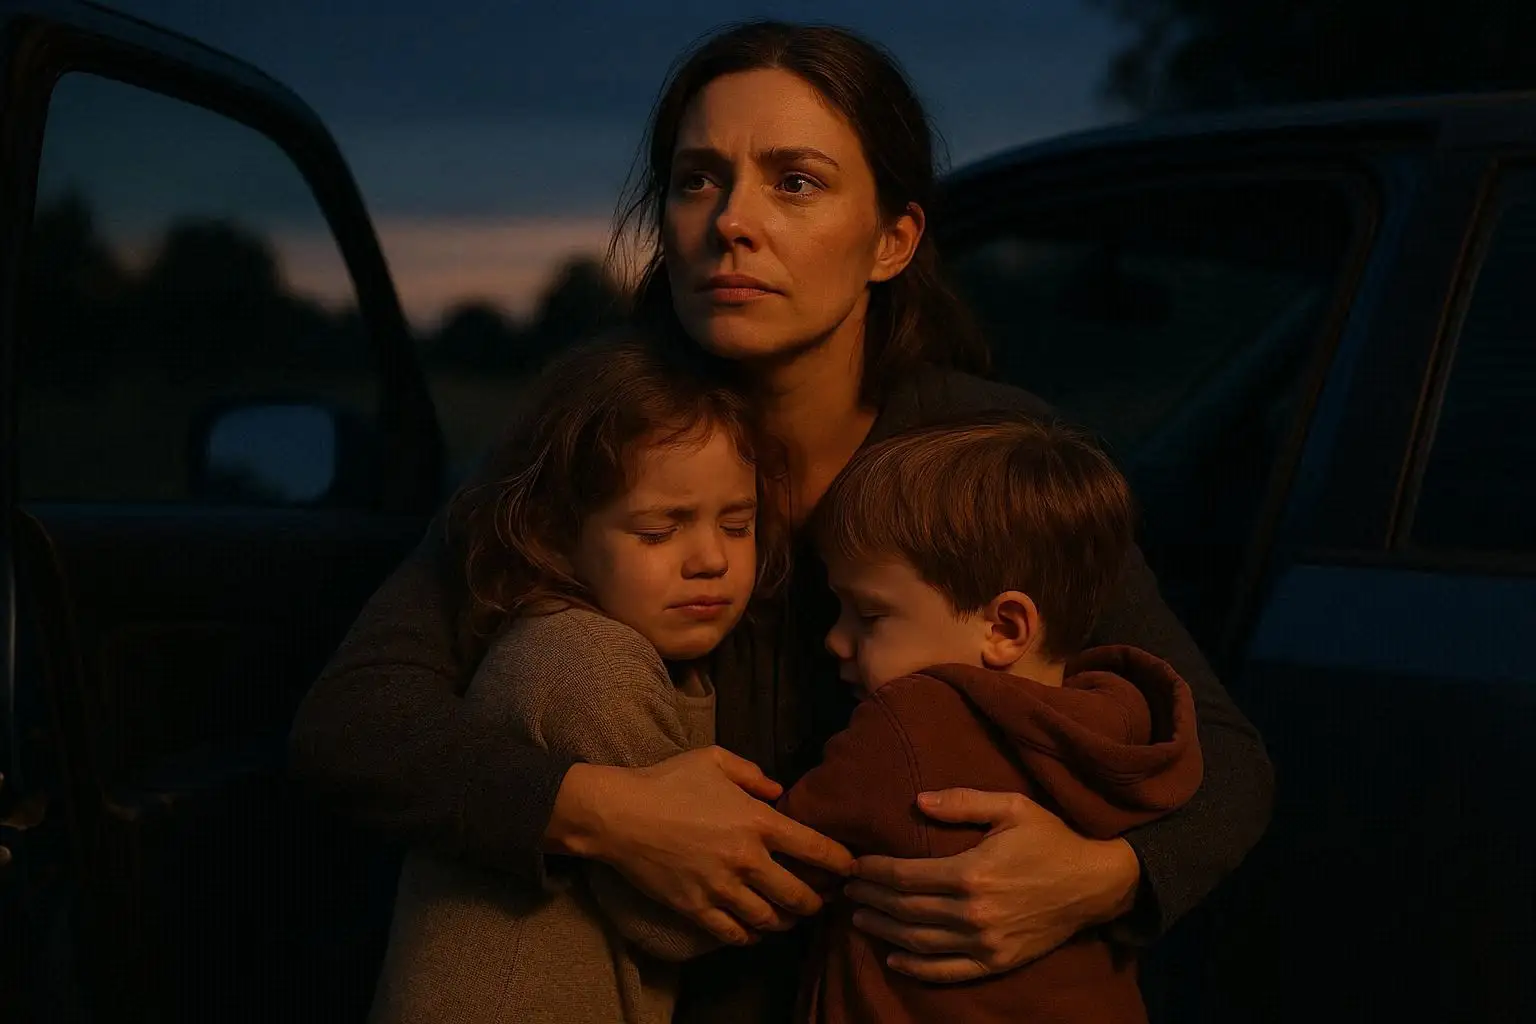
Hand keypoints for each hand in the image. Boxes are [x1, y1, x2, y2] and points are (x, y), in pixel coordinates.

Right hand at [551, 747, 853, 945]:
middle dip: (818, 902)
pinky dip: (750, 936)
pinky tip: (755, 930)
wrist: (618, 813)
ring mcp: (721, 888)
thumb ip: (753, 774)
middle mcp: (746, 859)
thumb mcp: (714, 759)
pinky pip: (734, 934)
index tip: (851, 869)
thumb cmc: (667, 780)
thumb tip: (779, 791)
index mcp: (757, 821)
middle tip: (823, 900)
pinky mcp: (695, 908)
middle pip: (799, 896)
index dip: (841, 863)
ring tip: (792, 916)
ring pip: (770, 920)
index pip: (815, 849)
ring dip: (787, 921)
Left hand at [845, 788, 1139, 982]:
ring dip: (885, 930)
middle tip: (847, 890)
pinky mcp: (997, 961)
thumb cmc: (1051, 839)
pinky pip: (948, 971)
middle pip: (906, 908)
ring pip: (919, 941)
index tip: (854, 865)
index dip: (875, 871)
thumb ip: (963, 801)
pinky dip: (917, 967)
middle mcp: (973, 913)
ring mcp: (985, 943)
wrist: (1094, 884)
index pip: (906, 876)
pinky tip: (894, 957)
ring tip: (860, 917)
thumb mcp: (1012, 807)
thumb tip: (918, 801)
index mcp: (971, 873)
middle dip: (872, 898)